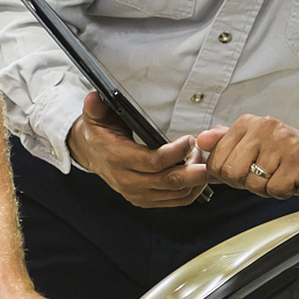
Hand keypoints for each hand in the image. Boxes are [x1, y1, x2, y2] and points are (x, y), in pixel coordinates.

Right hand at [66, 93, 208, 207]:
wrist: (89, 154)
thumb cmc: (98, 133)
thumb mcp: (94, 116)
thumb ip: (95, 106)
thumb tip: (95, 97)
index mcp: (117, 158)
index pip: (152, 161)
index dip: (175, 153)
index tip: (190, 140)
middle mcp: (127, 180)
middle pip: (168, 181)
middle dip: (194, 172)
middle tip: (208, 158)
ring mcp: (136, 193)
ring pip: (175, 194)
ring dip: (195, 181)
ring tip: (203, 162)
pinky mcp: (143, 200)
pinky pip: (174, 201)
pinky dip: (190, 191)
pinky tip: (198, 177)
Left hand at [195, 114, 298, 202]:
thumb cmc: (287, 159)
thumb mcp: (252, 147)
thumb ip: (225, 142)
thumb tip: (201, 139)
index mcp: (249, 123)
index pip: (217, 160)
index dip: (228, 175)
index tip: (246, 170)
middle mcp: (266, 127)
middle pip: (232, 171)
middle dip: (246, 183)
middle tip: (265, 174)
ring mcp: (284, 141)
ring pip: (254, 183)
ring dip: (267, 188)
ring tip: (281, 175)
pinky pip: (275, 189)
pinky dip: (282, 192)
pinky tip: (292, 180)